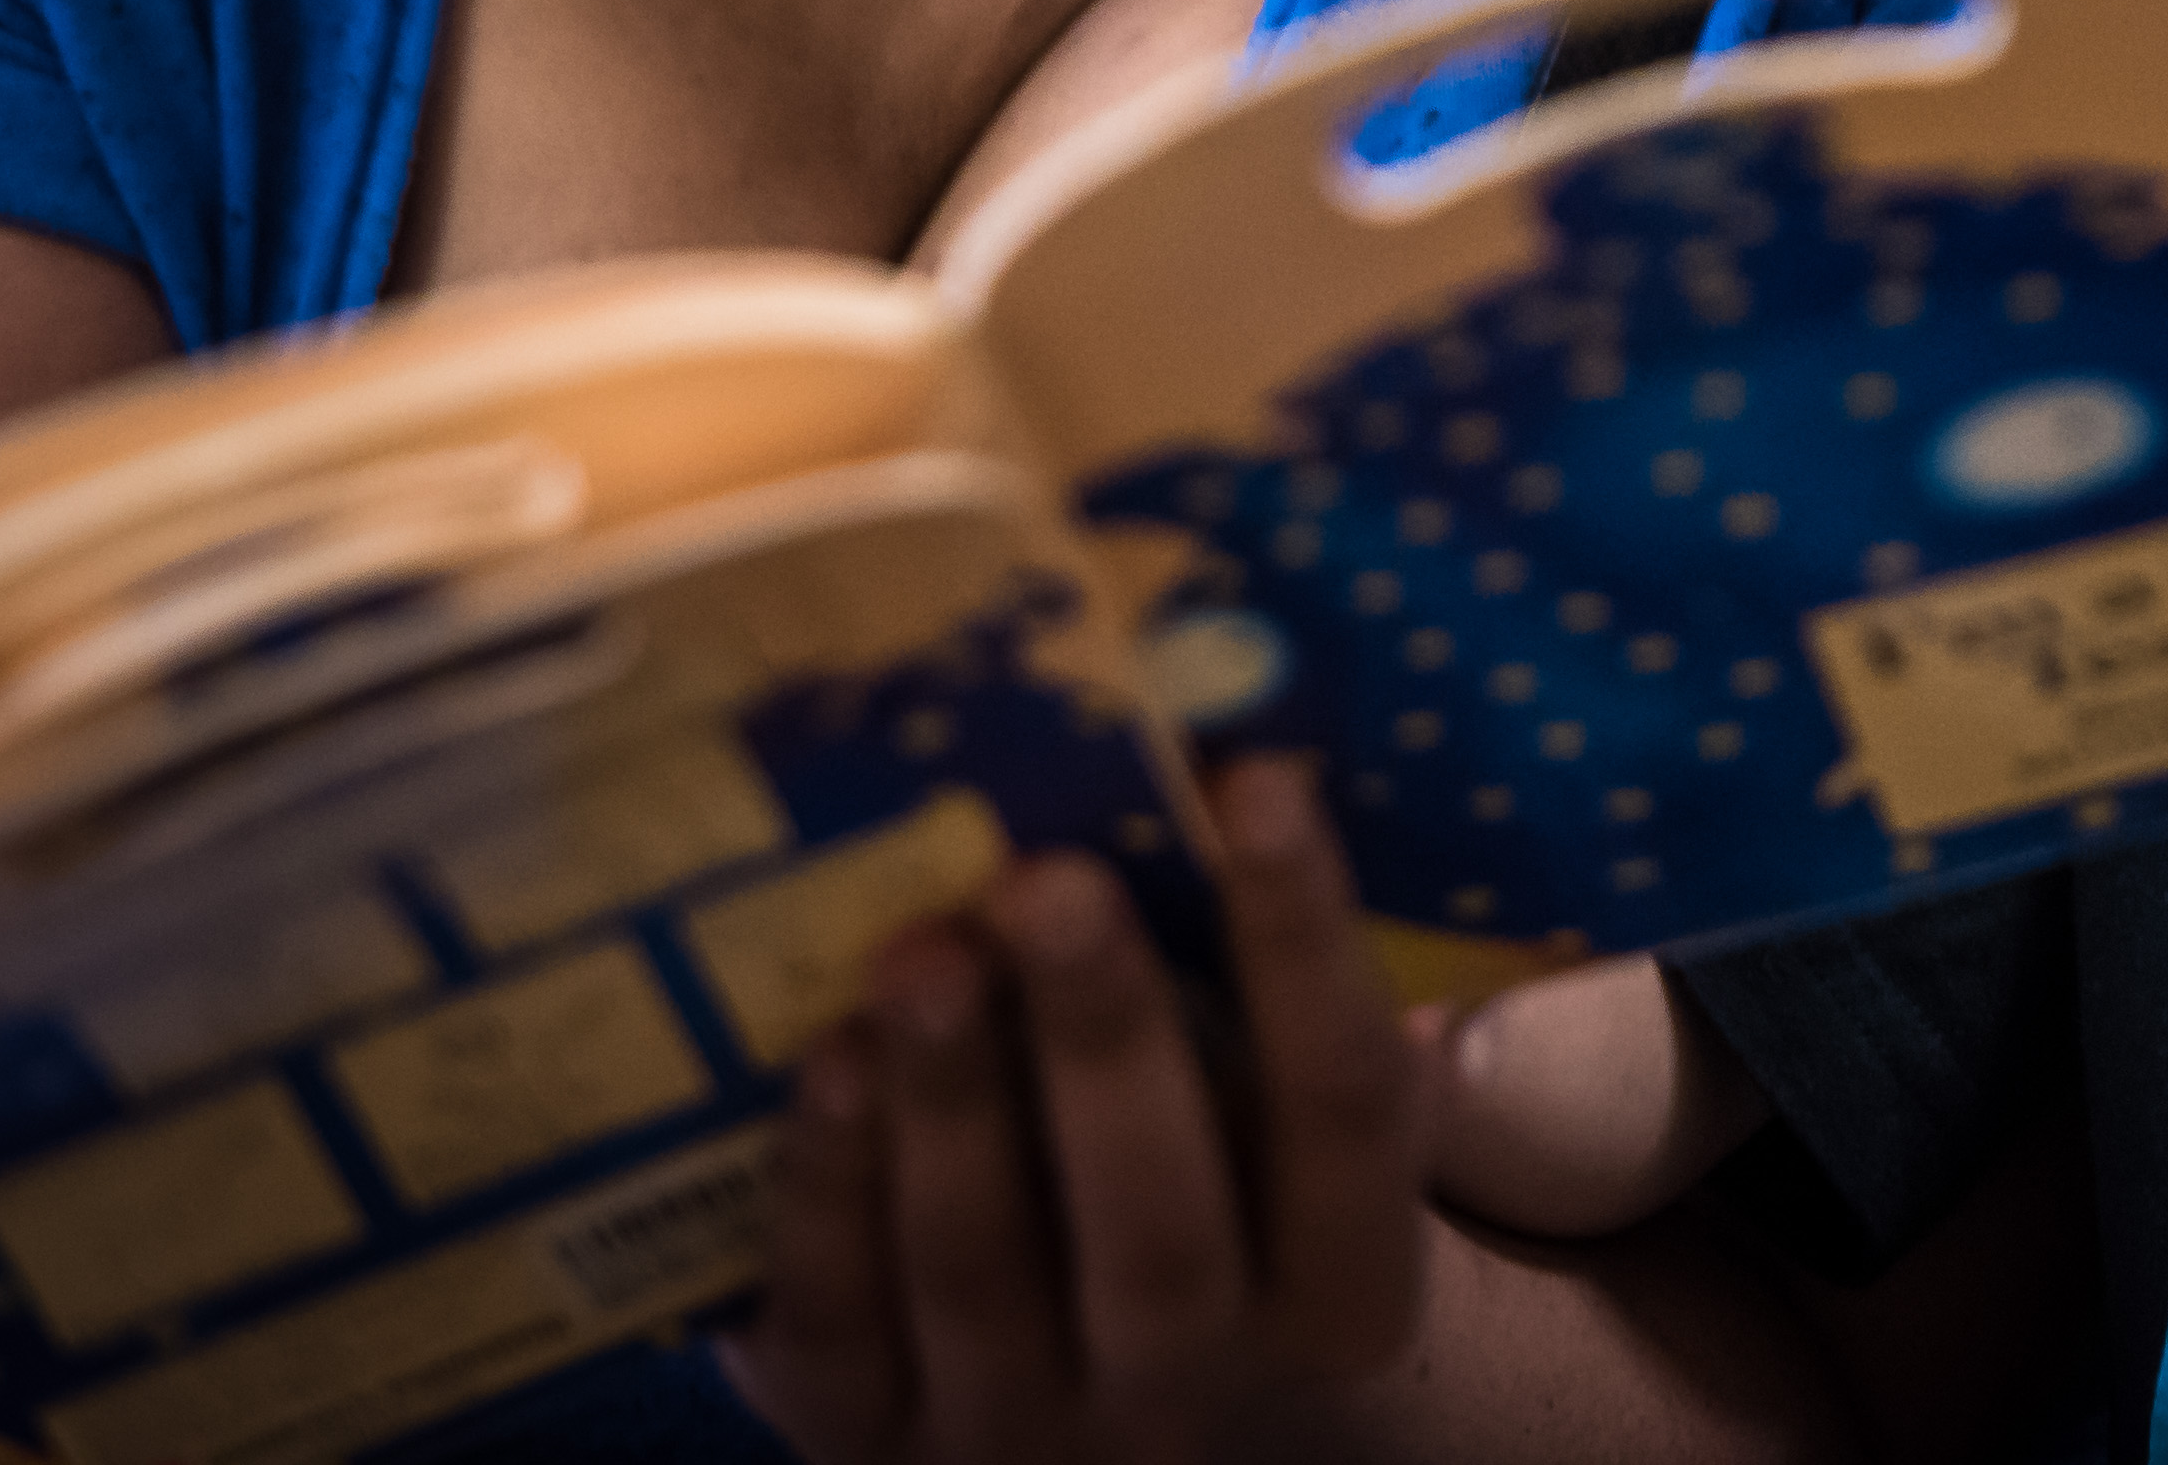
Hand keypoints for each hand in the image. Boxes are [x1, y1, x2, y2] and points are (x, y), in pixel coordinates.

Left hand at [729, 758, 1437, 1464]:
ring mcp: (1017, 1427)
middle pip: (1159, 1226)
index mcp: (1333, 1293)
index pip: (1344, 1116)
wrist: (1083, 1436)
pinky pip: (836, 1325)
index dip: (1306, 946)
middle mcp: (1189, 1383)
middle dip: (1104, 1041)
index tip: (1260, 782)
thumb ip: (1261, 1007)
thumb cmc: (1196, 1211)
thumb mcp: (1262, 1145)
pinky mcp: (859, 1438)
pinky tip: (823, 1064)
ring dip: (951, 1107)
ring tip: (921, 956)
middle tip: (1051, 880)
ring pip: (985, 1279)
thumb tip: (1246, 769)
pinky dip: (827, 1195)